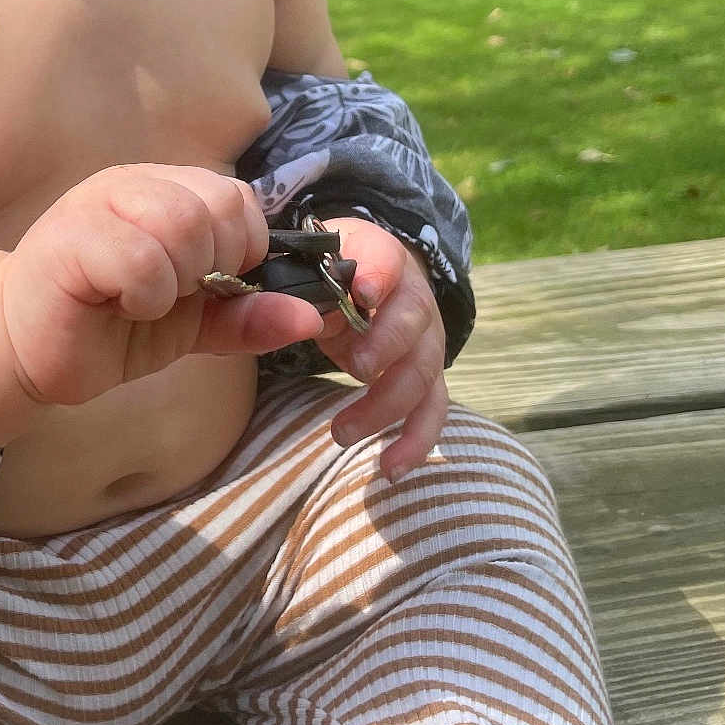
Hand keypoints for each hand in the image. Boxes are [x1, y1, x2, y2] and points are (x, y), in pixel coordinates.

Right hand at [0, 165, 324, 406]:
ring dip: (177, 282)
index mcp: (165, 188)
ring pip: (182, 225)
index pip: (239, 197)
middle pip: (219, 206)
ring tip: (144, 300)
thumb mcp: (195, 323)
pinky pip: (141, 260)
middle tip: (176, 294)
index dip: (242, 249)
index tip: (210, 284)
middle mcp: (133, 183)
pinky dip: (146, 297)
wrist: (27, 348)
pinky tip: (120, 305)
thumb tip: (314, 318)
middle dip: (213, 266)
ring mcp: (97, 202)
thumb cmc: (110, 324)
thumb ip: (248, 314)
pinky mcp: (70, 238)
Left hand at [312, 218, 449, 480]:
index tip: (363, 292)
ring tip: (342, 432)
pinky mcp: (429, 376)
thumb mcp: (311, 265)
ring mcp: (427, 339)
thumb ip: (298, 286)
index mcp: (380, 256)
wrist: (372, 277)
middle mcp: (414, 297)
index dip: (377, 274)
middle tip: (356, 369)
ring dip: (387, 405)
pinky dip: (416, 441)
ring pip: (421, 372)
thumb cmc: (333, 271)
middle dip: (385, 346)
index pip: (384, 258)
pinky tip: (390, 469)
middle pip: (411, 321)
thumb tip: (292, 317)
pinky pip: (432, 409)